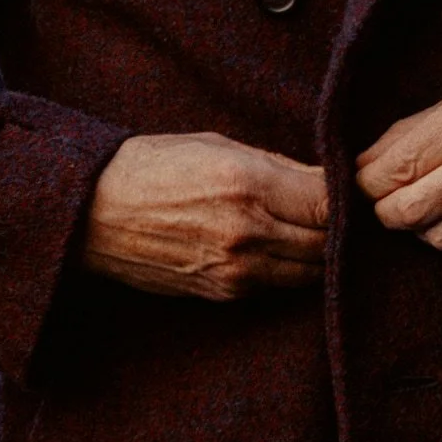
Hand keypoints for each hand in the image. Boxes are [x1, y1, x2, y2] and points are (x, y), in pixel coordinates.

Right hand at [81, 132, 328, 298]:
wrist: (94, 212)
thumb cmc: (156, 166)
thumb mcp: (220, 146)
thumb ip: (279, 166)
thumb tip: (327, 180)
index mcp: (249, 185)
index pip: (329, 203)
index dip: (346, 199)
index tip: (346, 191)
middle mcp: (248, 233)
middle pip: (327, 243)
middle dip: (338, 230)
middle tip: (339, 216)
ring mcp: (235, 270)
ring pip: (308, 274)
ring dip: (318, 256)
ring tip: (314, 234)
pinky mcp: (222, 295)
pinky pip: (277, 288)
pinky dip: (289, 273)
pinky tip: (284, 253)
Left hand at [355, 54, 441, 253]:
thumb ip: (425, 123)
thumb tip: (368, 158)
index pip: (393, 166)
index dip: (364, 183)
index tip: (362, 181)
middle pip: (408, 210)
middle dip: (384, 212)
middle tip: (385, 203)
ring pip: (441, 237)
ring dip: (421, 229)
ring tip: (424, 210)